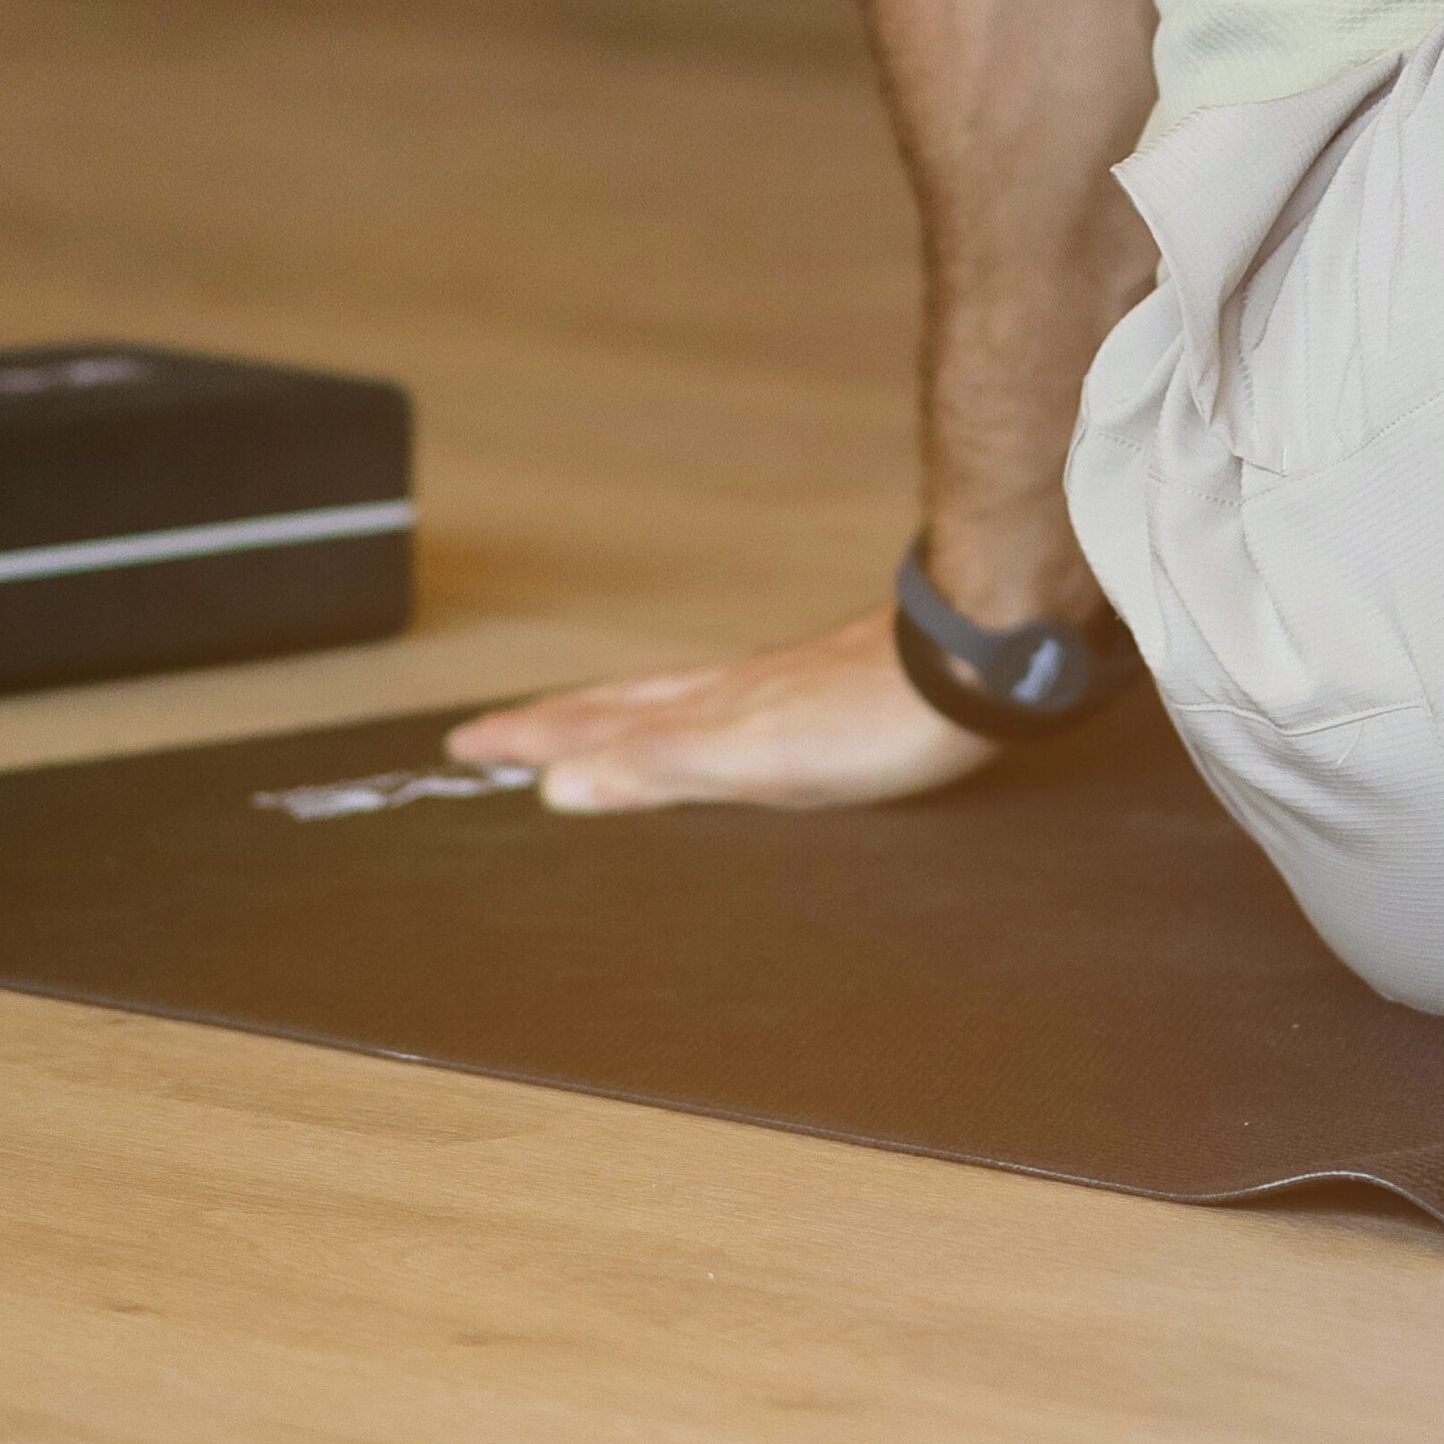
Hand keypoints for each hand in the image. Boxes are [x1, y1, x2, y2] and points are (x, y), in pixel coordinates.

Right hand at [456, 610, 995, 811]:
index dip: (532, 739)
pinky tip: (717, 721)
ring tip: (583, 725)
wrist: (977, 658)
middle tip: (494, 732)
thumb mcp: (753, 759)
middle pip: (622, 707)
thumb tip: (563, 785)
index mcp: (704, 716)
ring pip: (672, 701)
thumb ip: (661, 767)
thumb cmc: (877, 716)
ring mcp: (778, 689)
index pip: (595, 727)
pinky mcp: (827, 691)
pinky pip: (727, 703)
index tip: (467, 744)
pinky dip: (690, 715)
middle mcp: (731, 696)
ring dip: (615, 716)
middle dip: (556, 724)